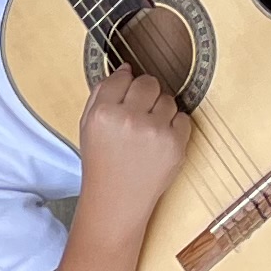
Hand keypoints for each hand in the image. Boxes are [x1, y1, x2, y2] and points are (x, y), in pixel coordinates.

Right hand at [76, 68, 191, 222]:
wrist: (117, 202)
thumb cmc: (102, 164)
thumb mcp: (87, 127)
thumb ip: (101, 93)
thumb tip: (125, 69)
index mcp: (103, 114)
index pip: (122, 77)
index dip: (125, 86)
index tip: (124, 98)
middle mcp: (129, 119)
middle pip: (149, 82)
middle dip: (145, 95)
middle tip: (138, 115)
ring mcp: (154, 132)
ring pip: (168, 99)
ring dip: (161, 111)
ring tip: (147, 133)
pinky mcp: (175, 144)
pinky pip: (184, 118)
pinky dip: (174, 128)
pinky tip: (159, 142)